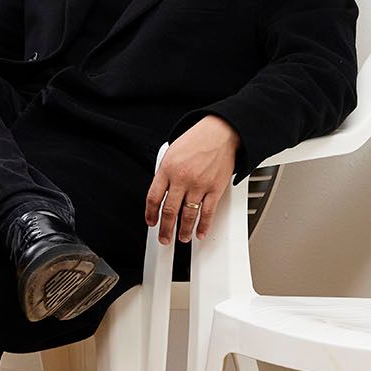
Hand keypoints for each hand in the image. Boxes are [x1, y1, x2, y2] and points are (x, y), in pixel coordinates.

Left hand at [144, 116, 239, 245]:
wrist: (220, 132)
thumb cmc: (197, 140)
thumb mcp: (172, 152)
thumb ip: (165, 173)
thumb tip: (161, 193)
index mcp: (167, 169)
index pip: (153, 198)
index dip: (150, 213)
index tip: (151, 222)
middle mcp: (182, 178)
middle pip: (169, 211)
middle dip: (166, 229)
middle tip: (164, 238)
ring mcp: (199, 185)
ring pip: (188, 215)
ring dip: (184, 231)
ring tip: (182, 238)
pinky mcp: (215, 188)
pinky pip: (207, 212)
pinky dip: (203, 226)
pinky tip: (200, 232)